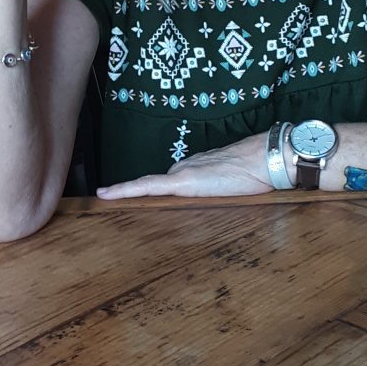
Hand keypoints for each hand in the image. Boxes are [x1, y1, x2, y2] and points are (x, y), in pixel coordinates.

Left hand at [96, 133, 273, 198]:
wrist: (264, 160)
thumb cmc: (257, 175)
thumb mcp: (234, 188)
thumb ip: (219, 193)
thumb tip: (212, 205)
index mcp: (196, 170)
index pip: (166, 181)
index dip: (145, 188)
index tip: (126, 193)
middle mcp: (184, 168)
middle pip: (156, 186)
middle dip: (134, 194)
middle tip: (107, 198)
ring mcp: (182, 174)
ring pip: (147, 186)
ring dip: (126, 193)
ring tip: (102, 196)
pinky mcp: (182, 181)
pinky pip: (147, 186)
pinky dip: (125, 190)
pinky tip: (106, 194)